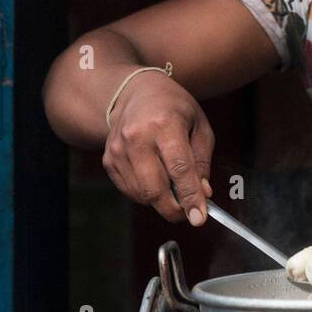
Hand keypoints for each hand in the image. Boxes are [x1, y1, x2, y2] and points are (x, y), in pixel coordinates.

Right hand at [102, 71, 214, 224]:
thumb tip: (203, 194)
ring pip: (142, 194)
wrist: (134, 93)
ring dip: (161, 201)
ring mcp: (118, 149)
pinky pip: (130, 191)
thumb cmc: (173, 108)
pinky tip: (155, 177)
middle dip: (174, 209)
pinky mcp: (108, 160)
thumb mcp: (199, 126)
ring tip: (173, 186)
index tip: (199, 218)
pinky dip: (146, 194)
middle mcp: (137, 137)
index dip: (190, 197)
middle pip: (155, 189)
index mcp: (164, 124)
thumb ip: (202, 161)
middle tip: (189, 211)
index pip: (179, 168)